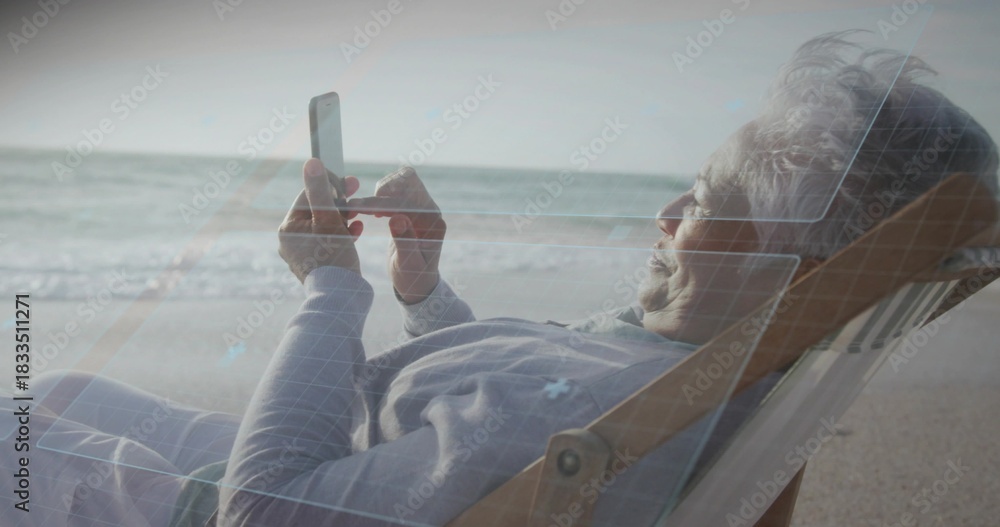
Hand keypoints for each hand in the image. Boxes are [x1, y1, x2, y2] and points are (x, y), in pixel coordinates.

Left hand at [279, 158, 363, 282]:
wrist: (339, 297)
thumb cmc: (333, 257)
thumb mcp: (329, 219)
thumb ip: (320, 191)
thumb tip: (312, 163)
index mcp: (288, 229)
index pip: (308, 196)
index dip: (330, 185)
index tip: (349, 180)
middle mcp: (291, 241)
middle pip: (316, 211)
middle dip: (338, 201)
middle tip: (356, 190)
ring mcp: (302, 254)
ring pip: (323, 225)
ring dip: (342, 216)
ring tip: (358, 212)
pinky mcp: (316, 264)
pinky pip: (328, 241)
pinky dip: (342, 233)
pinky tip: (356, 229)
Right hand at [347, 167, 444, 303]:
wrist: (418, 285)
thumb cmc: (413, 278)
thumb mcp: (407, 264)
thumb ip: (404, 241)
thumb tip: (396, 218)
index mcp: (432, 222)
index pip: (405, 202)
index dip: (378, 204)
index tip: (354, 207)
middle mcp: (430, 210)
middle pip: (408, 179)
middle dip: (382, 189)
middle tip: (361, 207)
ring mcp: (421, 207)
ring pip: (401, 180)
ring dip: (379, 191)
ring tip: (362, 209)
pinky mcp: (411, 208)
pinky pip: (396, 189)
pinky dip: (379, 195)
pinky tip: (370, 211)